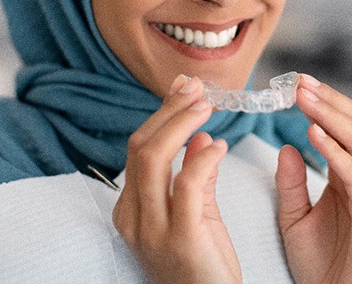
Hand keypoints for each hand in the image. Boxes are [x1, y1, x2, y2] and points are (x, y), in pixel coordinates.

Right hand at [112, 75, 241, 283]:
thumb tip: (199, 136)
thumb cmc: (204, 263)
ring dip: (181, 123)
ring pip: (154, 158)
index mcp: (131, 208)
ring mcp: (152, 229)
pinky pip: (186, 185)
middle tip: (196, 88)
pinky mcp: (181, 238)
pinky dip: (203, 158)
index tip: (184, 88)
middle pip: (142, 147)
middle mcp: (133, 216)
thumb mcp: (196, 213)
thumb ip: (194, 175)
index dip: (162, 114)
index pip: (139, 148)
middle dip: (169, 110)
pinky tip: (220, 146)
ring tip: (206, 106)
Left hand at [275, 74, 351, 283]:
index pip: (347, 127)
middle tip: (300, 82)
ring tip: (303, 98)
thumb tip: (286, 146)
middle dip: (330, 100)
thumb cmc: (320, 265)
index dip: (325, 103)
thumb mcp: (294, 217)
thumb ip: (291, 183)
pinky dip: (335, 151)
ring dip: (331, 116)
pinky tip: (312, 134)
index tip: (297, 84)